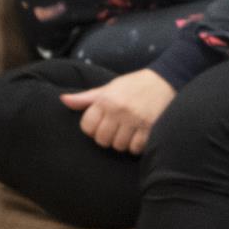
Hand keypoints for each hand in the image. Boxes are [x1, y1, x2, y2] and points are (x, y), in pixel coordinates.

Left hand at [60, 69, 175, 152]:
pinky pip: (136, 148)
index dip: (92, 129)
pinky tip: (138, 137)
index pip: (88, 126)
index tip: (101, 124)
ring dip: (122, 143)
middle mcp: (119, 110)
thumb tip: (63, 100)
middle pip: (102, 139)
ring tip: (128, 133)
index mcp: (106, 99)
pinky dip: (136, 146)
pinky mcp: (150, 128)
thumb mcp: (108, 88)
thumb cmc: (134, 85)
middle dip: (107, 138)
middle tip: (116, 131)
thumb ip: (86, 98)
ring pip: (119, 146)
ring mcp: (135, 120)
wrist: (166, 80)